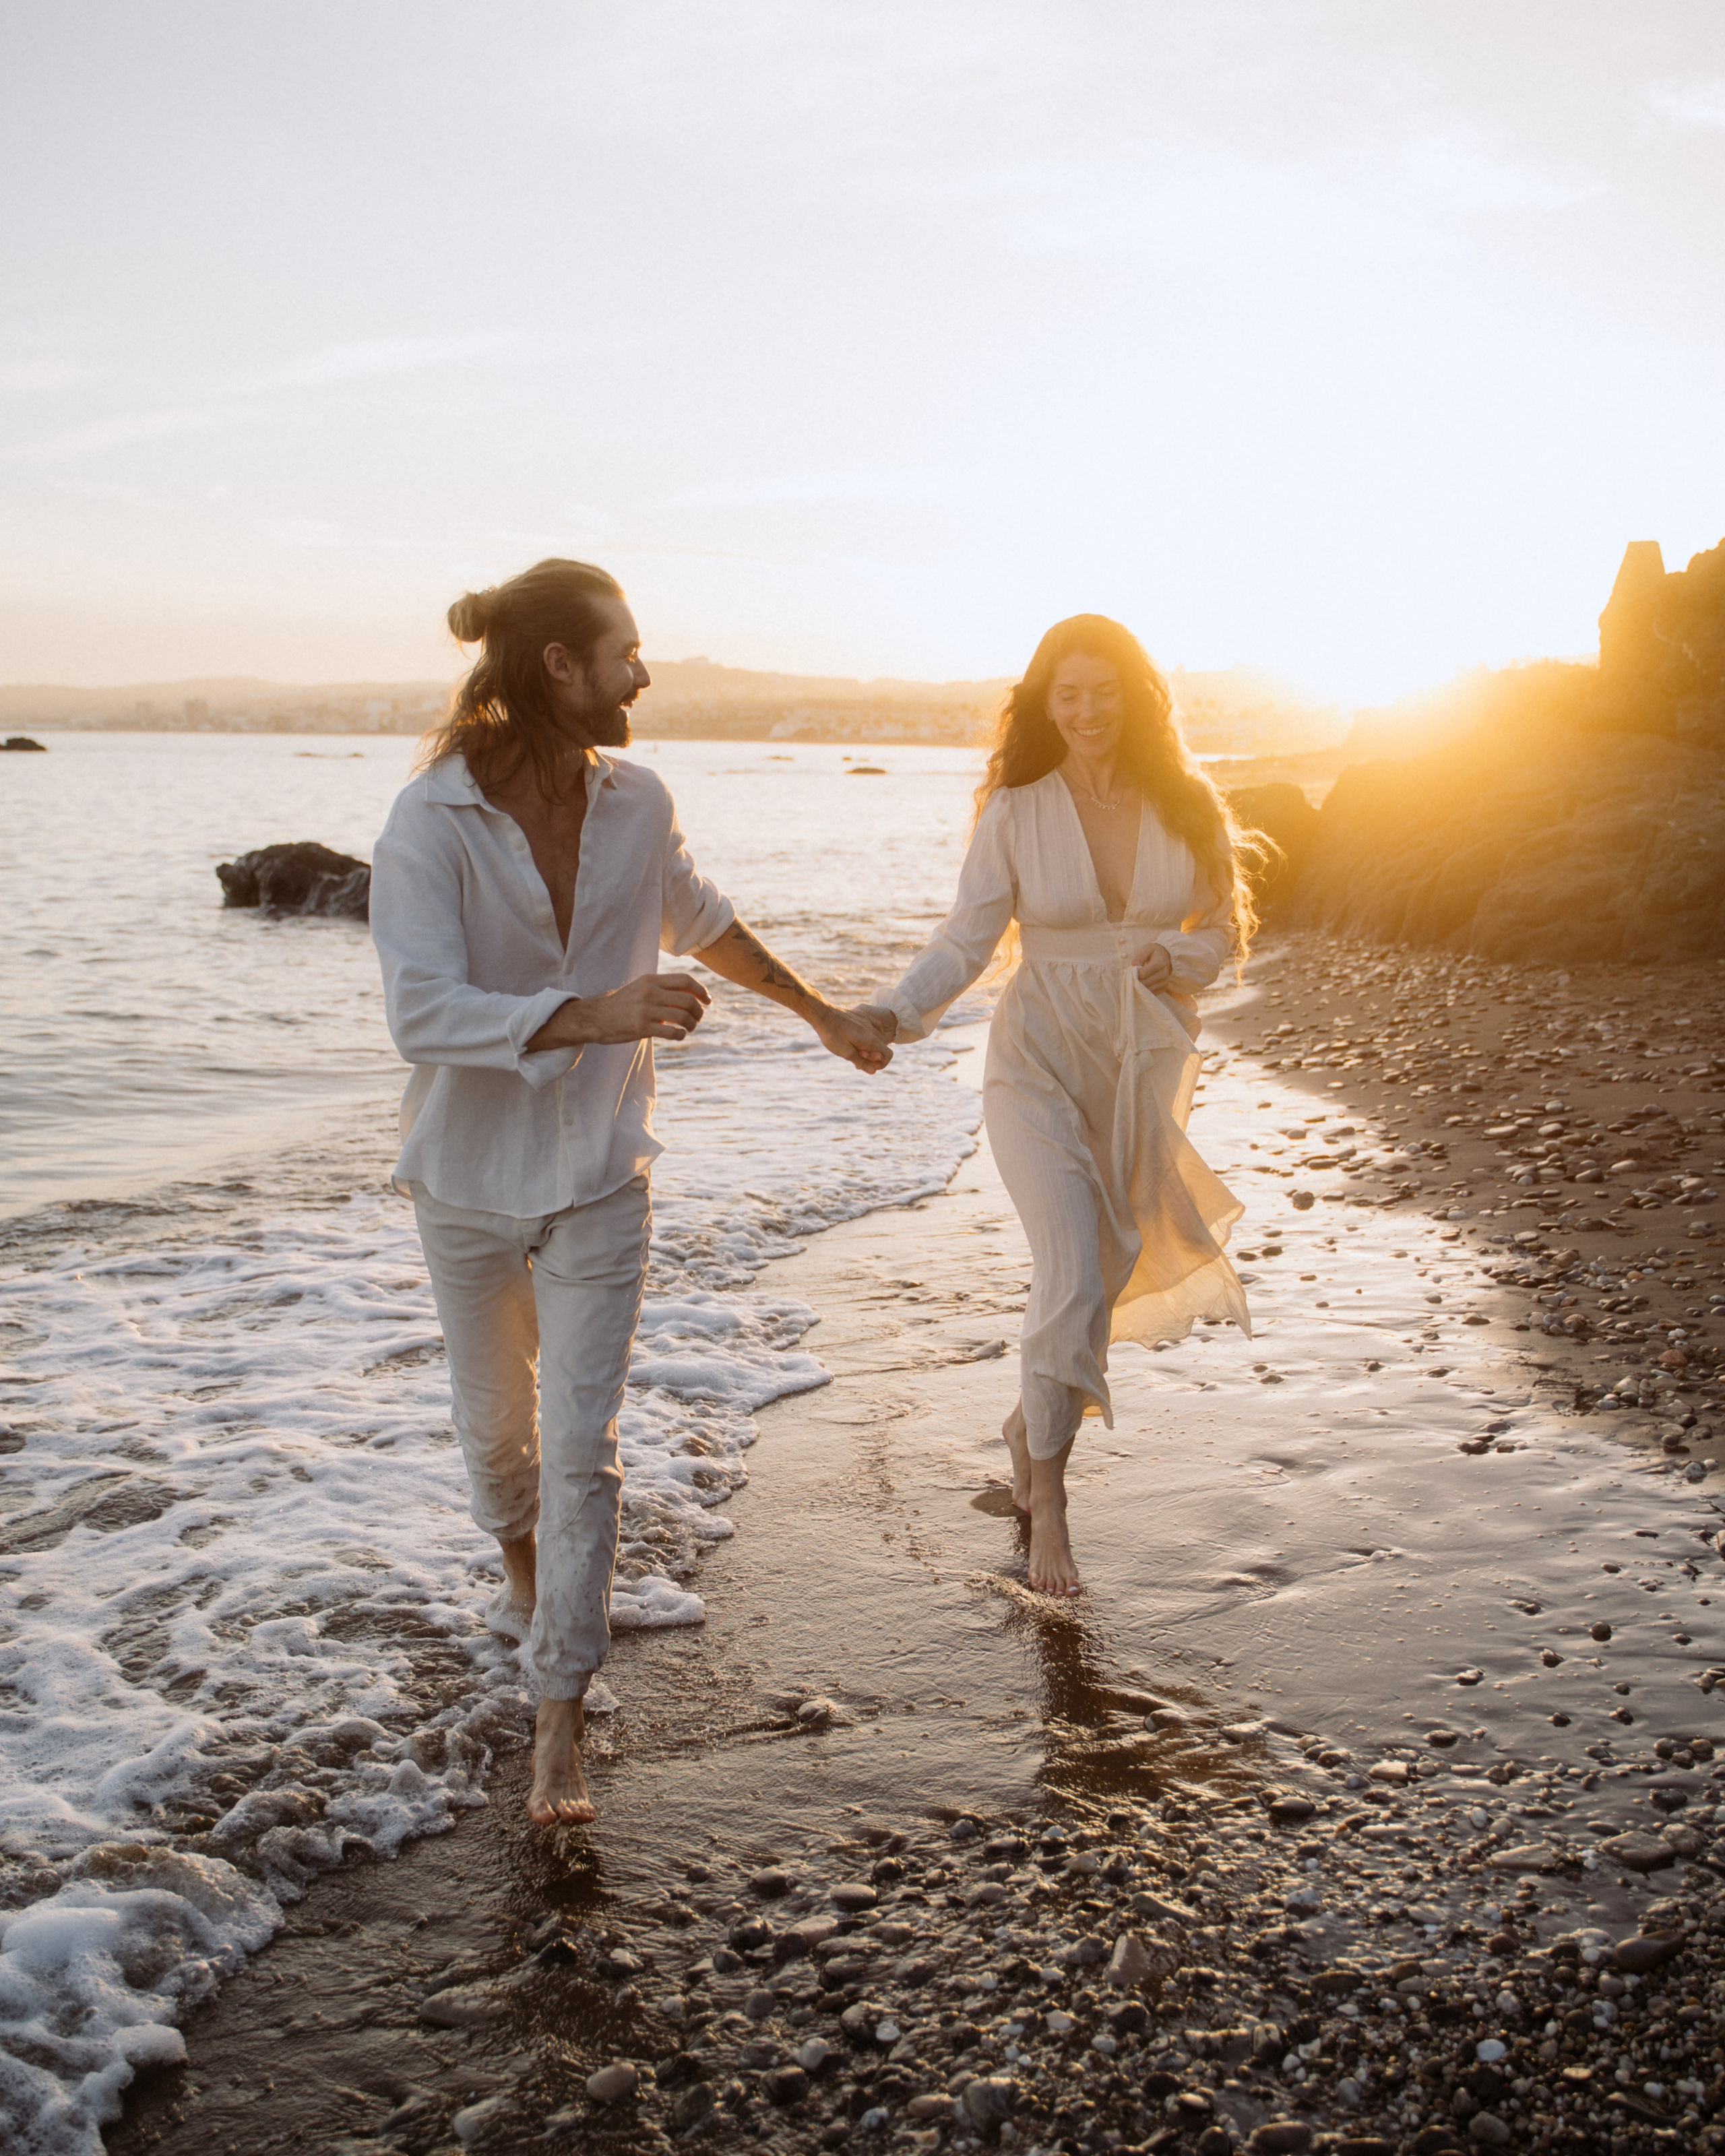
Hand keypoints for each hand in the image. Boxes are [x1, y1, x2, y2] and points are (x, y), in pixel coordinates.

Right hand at [535, 972, 710, 1049]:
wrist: (595, 1017)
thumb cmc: (623, 1004)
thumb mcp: (642, 988)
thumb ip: (663, 989)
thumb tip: (693, 995)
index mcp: (651, 980)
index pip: (685, 980)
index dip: (701, 990)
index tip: (708, 1000)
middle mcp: (649, 992)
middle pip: (687, 1000)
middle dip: (699, 1011)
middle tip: (698, 1019)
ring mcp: (645, 1010)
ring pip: (682, 1017)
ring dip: (692, 1024)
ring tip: (689, 1028)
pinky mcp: (641, 1027)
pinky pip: (671, 1032)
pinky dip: (680, 1035)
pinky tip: (679, 1035)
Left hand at [811, 1004, 894, 1072]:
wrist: (823, 1013)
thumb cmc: (832, 1034)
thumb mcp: (845, 1053)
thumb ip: (861, 1062)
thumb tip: (873, 1071)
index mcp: (871, 1040)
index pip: (889, 1055)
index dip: (881, 1063)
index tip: (867, 1065)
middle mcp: (874, 1029)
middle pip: (883, 1047)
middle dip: (873, 1055)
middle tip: (857, 1054)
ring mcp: (869, 1020)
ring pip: (879, 1037)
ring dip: (871, 1045)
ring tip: (855, 1046)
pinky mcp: (863, 1015)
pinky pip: (874, 1027)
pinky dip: (870, 1034)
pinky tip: (857, 1036)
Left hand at [1135, 945, 1173, 993]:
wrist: (1166, 957)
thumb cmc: (1154, 952)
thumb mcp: (1147, 948)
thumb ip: (1140, 956)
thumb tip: (1133, 965)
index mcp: (1159, 963)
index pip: (1143, 973)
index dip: (1134, 973)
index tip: (1131, 971)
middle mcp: (1164, 974)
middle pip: (1145, 983)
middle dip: (1135, 981)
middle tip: (1131, 977)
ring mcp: (1164, 982)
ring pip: (1147, 990)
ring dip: (1139, 987)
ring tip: (1136, 980)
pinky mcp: (1164, 988)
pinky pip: (1151, 993)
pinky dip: (1145, 990)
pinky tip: (1142, 984)